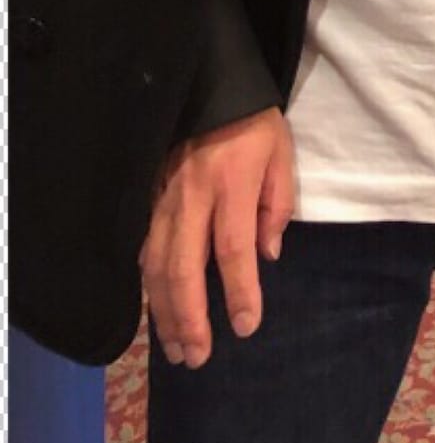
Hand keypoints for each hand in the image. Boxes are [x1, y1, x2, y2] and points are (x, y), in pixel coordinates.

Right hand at [142, 107, 293, 369]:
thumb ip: (276, 206)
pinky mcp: (150, 197)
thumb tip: (266, 256)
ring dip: (164, 311)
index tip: (246, 326)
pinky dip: (147, 283)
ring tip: (175, 348)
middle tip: (198, 357)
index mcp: (232, 183)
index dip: (240, 291)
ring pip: (155, 264)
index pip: (233, 249)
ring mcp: (165, 197)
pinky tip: (154, 307)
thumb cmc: (255, 123)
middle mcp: (192, 196)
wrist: (211, 85)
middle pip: (183, 268)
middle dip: (190, 318)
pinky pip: (144, 248)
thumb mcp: (281, 156)